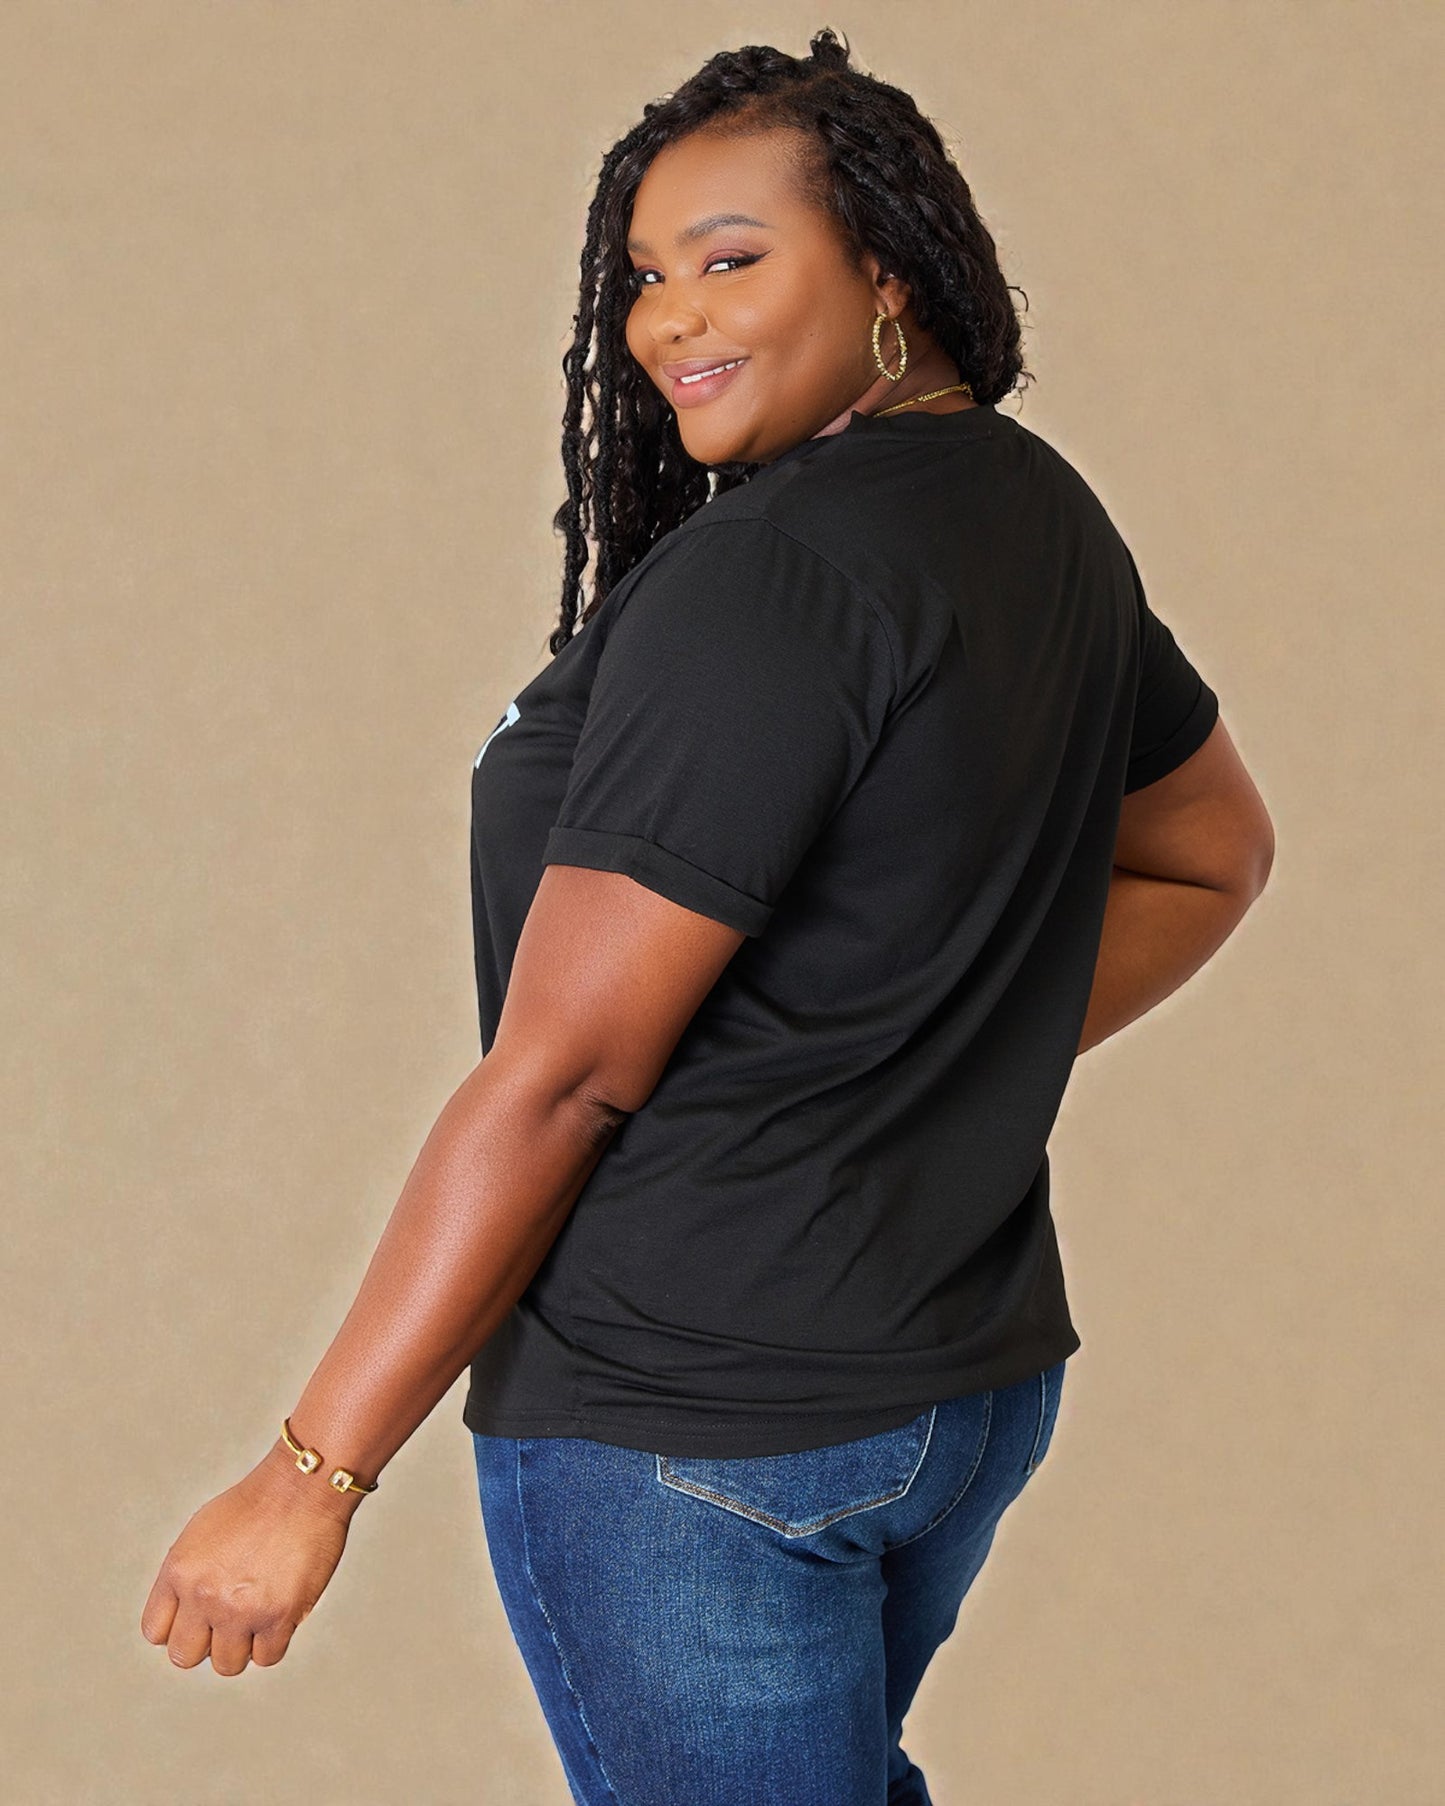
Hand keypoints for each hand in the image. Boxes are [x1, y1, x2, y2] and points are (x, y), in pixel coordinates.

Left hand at [140, 1444, 361, 1675]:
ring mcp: (240, 1609)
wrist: (302, 1487)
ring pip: (227, 1664)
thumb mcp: (202, 1533)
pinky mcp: (278, 1616)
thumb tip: (187, 1616)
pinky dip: (274, 1641)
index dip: (180, 1626)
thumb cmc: (258, 1505)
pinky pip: (267, 1657)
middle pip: (185, 1656)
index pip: (156, 1631)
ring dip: (243, 1645)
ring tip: (259, 1614)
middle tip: (229, 1620)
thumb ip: (188, 1576)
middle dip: (206, 1642)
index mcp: (178, 1571)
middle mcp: (203, 1595)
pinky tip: (281, 1612)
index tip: (200, 1615)